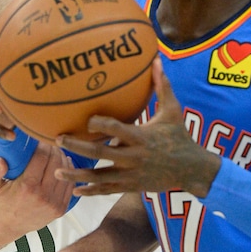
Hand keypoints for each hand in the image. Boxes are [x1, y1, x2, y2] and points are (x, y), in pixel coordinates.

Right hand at [0, 140, 73, 237]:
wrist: (6, 226)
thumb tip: (2, 160)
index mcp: (27, 187)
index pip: (42, 157)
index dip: (42, 144)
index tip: (40, 138)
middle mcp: (43, 196)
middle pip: (56, 163)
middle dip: (54, 149)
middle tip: (50, 141)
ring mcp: (54, 204)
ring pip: (65, 173)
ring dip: (63, 159)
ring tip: (57, 151)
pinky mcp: (60, 209)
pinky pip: (70, 186)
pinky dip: (69, 173)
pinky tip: (64, 165)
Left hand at [55, 58, 220, 197]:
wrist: (192, 169)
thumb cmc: (180, 136)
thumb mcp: (173, 111)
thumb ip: (162, 86)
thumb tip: (156, 60)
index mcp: (141, 137)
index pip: (115, 128)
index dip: (99, 124)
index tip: (86, 120)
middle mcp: (133, 157)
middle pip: (99, 152)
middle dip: (77, 146)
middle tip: (58, 139)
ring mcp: (131, 174)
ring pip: (99, 176)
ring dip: (77, 174)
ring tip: (58, 171)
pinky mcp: (132, 186)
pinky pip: (108, 190)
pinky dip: (91, 191)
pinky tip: (76, 191)